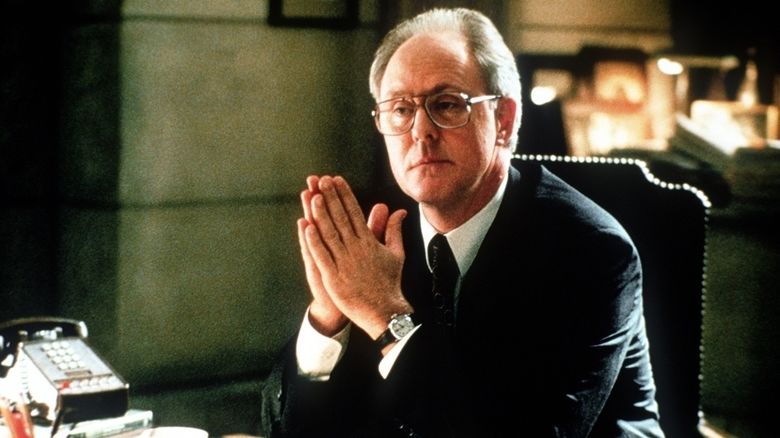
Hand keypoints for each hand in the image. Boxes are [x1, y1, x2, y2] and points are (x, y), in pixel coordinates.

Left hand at [304, 175, 409, 338]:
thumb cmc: (389, 282)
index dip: (344, 195)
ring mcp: (344, 262)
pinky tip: (307, 227)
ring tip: (313, 196)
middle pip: (341, 218)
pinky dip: (314, 241)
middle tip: (322, 180)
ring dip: (321, 214)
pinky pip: (322, 256)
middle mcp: (356, 248)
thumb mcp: (396, 253)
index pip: (355, 212)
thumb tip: (399, 211)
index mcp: (369, 242)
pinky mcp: (334, 277)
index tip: (336, 180)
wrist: (384, 310)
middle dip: (331, 197)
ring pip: (330, 234)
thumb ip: (394, 230)